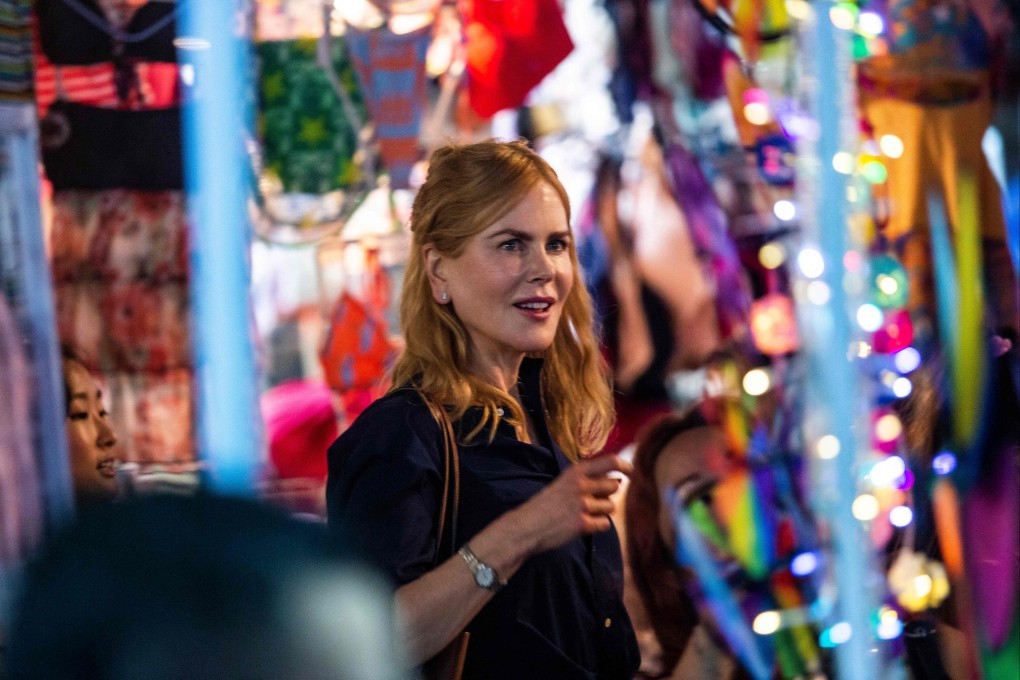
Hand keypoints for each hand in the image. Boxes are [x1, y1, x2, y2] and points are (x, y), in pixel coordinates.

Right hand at [507, 455, 632, 554]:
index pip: (610, 461)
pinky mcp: (583, 524)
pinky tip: (582, 525)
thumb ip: (589, 479)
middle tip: (591, 502)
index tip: (632, 473)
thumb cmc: (546, 504)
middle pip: (614, 486)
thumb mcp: (564, 483)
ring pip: (611, 506)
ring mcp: (582, 505)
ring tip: (583, 513)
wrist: (527, 526)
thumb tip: (619, 480)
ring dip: (602, 511)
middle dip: (608, 495)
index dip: (626, 466)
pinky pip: (605, 524)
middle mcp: (581, 485)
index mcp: (576, 471)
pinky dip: (598, 526)